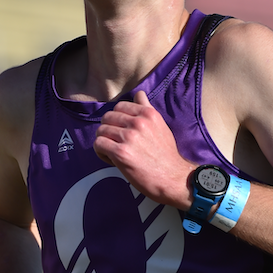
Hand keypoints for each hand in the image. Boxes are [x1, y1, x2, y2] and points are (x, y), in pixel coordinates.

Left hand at [94, 90, 193, 208]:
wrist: (173, 178)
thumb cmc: (166, 154)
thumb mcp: (160, 126)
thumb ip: (147, 109)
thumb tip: (139, 93)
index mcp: (148, 114)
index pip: (119, 107)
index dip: (117, 119)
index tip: (122, 131)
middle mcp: (138, 122)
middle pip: (107, 118)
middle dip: (108, 130)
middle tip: (116, 143)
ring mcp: (129, 137)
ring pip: (101, 131)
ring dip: (104, 142)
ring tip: (114, 152)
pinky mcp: (121, 153)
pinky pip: (99, 144)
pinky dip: (101, 153)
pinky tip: (112, 159)